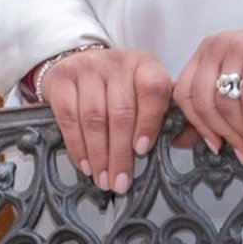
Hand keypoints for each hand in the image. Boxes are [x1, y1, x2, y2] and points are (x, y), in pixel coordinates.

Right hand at [38, 47, 171, 194]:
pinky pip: (69, 117)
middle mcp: (117, 62)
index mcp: (145, 64)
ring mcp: (87, 68)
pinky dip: (77, 146)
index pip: (153, 89)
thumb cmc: (120, 86)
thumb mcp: (144, 90)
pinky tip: (85, 164)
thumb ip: (165, 112)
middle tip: (121, 183)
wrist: (79, 60)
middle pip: (121, 112)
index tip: (142, 151)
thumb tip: (180, 141)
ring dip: (99, 155)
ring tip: (103, 180)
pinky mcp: (62, 78)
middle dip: (120, 154)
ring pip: (94, 118)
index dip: (149, 121)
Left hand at [173, 27, 242, 162]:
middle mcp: (218, 45)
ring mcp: (240, 45)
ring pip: (226, 101)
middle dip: (222, 134)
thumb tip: (184, 141)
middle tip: (240, 153)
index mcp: (206, 52)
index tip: (213, 145)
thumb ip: (213, 106)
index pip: (184, 93)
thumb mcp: (237, 82)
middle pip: (204, 100)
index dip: (196, 124)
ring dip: (241, 133)